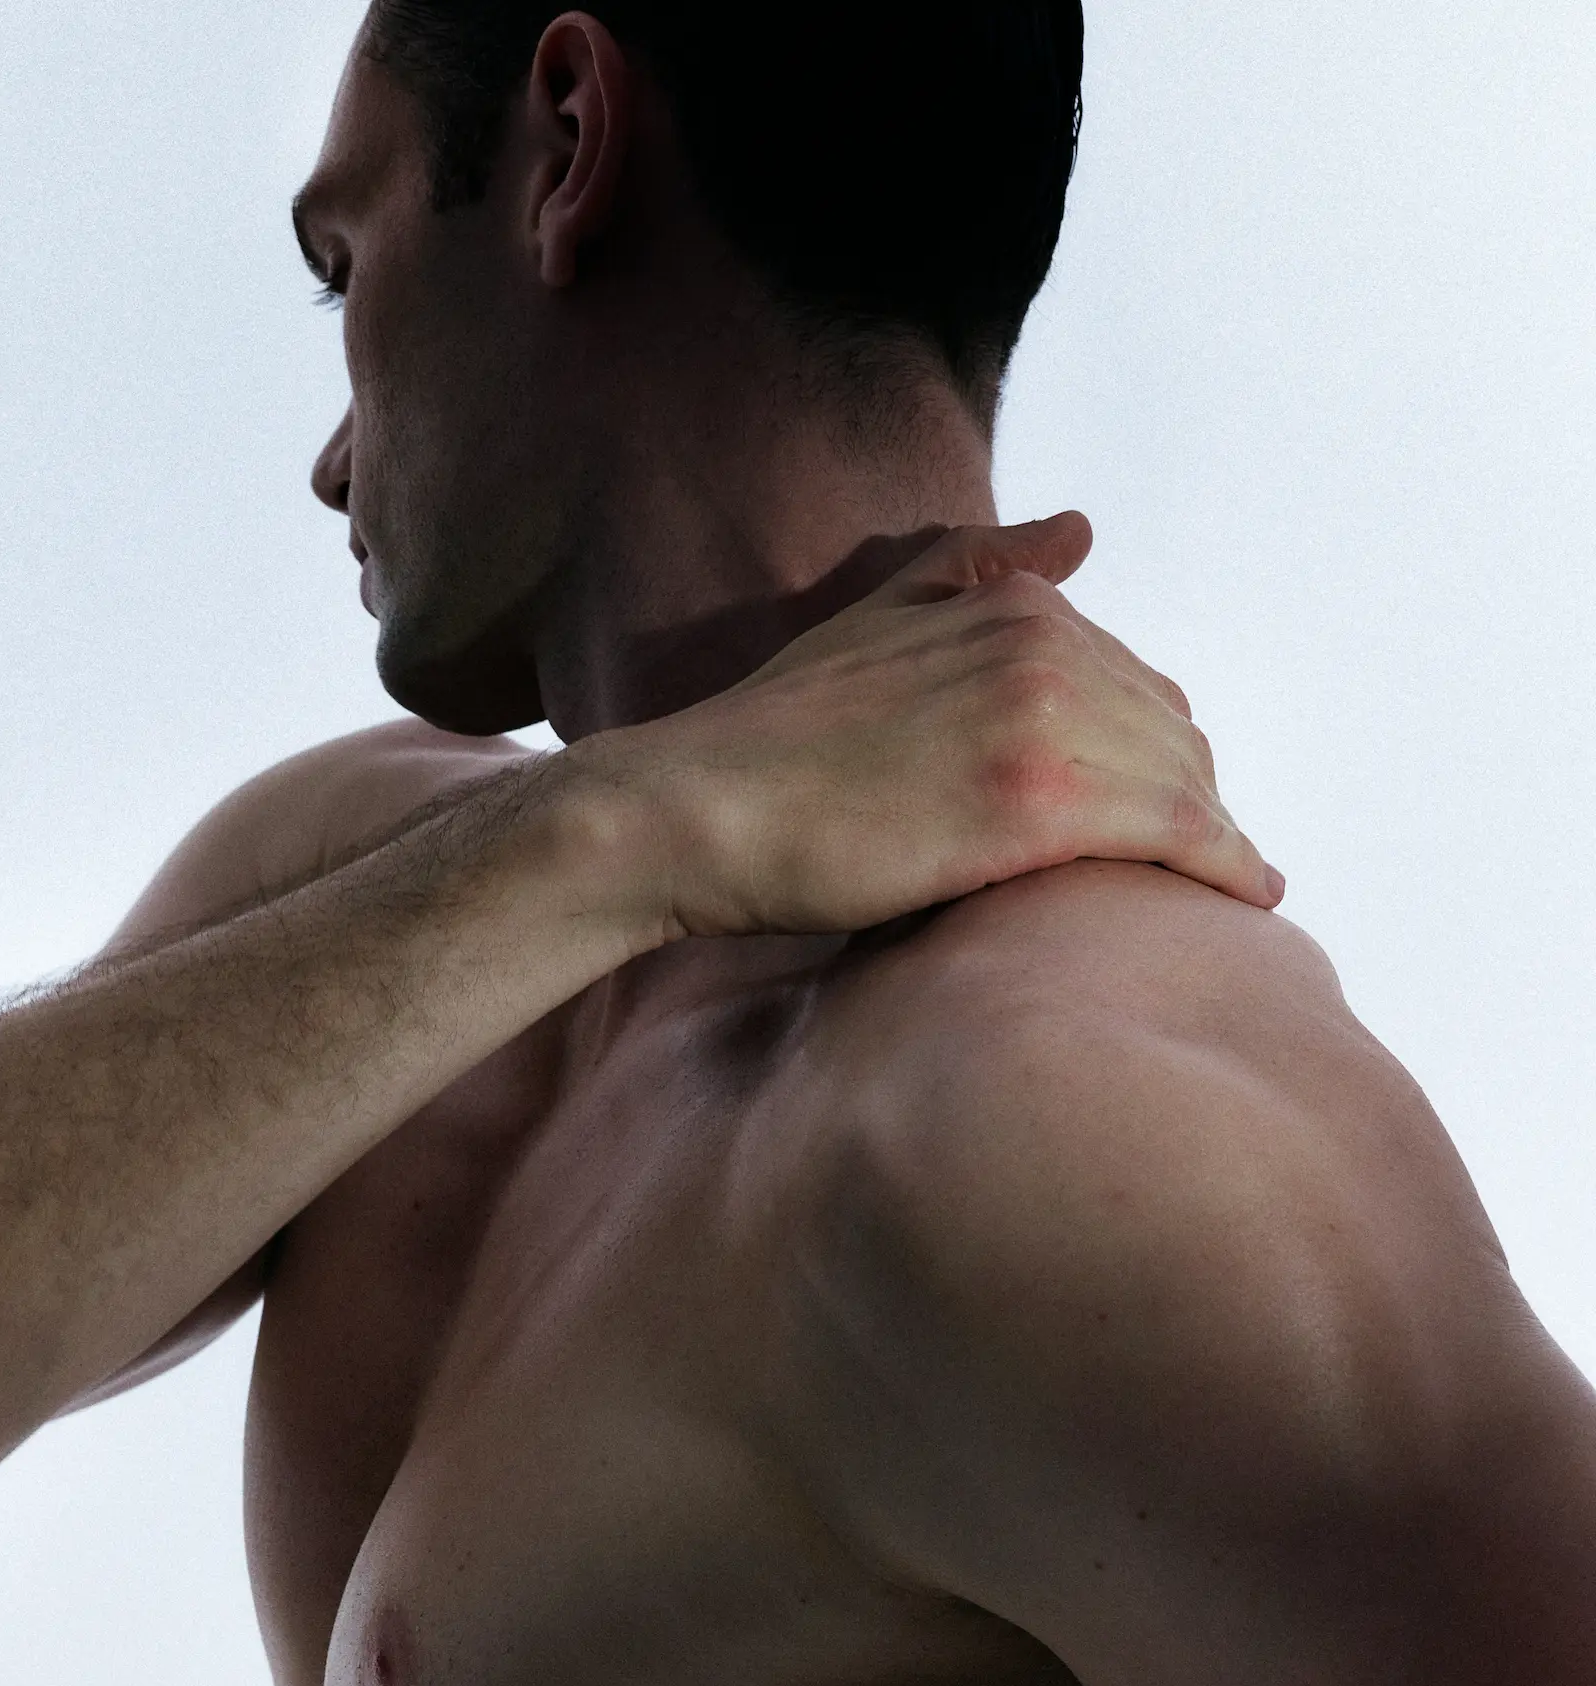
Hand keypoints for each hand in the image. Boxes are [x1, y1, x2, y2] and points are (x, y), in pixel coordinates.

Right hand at [577, 512, 1281, 941]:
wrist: (695, 812)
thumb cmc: (769, 742)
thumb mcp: (876, 618)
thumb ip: (977, 568)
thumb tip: (1079, 527)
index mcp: (1012, 607)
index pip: (1133, 684)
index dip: (1151, 753)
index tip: (1162, 811)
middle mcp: (1040, 648)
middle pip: (1170, 735)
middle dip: (1190, 797)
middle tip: (1204, 863)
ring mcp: (1041, 722)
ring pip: (1184, 784)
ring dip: (1217, 839)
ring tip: (1232, 887)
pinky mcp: (1036, 807)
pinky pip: (1177, 833)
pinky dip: (1225, 864)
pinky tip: (1251, 896)